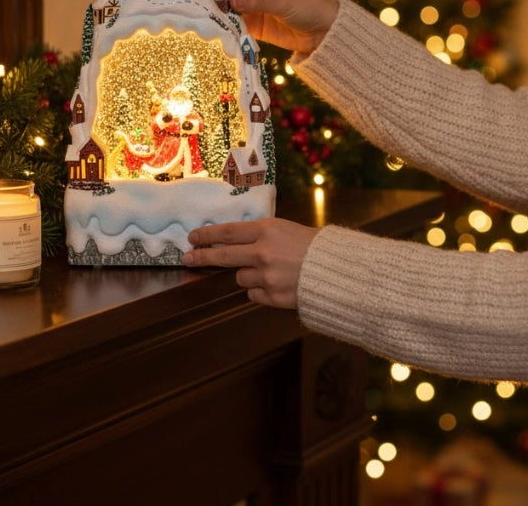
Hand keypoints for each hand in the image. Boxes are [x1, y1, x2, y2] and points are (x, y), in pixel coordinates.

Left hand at [182, 218, 318, 307]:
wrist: (340, 273)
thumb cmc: (316, 247)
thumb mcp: (287, 229)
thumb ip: (262, 234)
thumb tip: (235, 239)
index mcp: (267, 231)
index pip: (227, 232)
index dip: (207, 235)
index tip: (193, 237)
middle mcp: (263, 253)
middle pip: (223, 256)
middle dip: (202, 257)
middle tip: (187, 258)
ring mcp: (267, 277)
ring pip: (240, 278)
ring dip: (247, 274)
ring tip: (269, 270)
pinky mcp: (273, 297)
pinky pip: (253, 294)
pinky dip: (260, 291)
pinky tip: (276, 284)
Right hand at [198, 0, 338, 55]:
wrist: (325, 32)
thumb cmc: (309, 7)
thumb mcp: (282, 1)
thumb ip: (256, 1)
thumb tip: (231, 1)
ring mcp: (251, 6)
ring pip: (225, 5)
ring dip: (212, 9)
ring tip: (192, 14)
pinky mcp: (253, 24)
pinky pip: (232, 22)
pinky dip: (222, 25)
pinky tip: (209, 29)